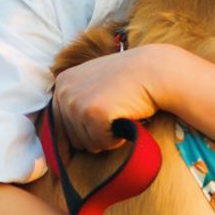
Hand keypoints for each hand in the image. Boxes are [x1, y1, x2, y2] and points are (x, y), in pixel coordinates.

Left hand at [53, 45, 181, 152]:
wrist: (155, 71)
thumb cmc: (130, 80)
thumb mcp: (95, 83)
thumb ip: (79, 100)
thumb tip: (65, 140)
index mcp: (63, 83)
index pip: (59, 126)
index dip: (79, 134)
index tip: (91, 133)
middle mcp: (64, 92)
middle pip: (73, 138)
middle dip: (96, 135)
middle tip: (115, 114)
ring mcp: (76, 102)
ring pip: (88, 144)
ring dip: (107, 137)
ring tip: (120, 114)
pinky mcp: (92, 113)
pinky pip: (102, 143)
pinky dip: (117, 139)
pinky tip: (125, 119)